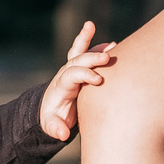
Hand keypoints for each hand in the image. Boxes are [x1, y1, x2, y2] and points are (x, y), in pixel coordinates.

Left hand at [37, 23, 114, 140]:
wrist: (51, 109)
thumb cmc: (54, 119)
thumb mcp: (52, 126)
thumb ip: (56, 129)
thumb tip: (62, 134)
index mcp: (61, 86)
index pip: (71, 75)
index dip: (84, 75)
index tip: (97, 80)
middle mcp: (66, 73)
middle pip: (77, 60)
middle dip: (91, 57)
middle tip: (107, 57)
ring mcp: (72, 68)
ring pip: (78, 50)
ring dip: (87, 39)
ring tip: (95, 29)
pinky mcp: (79, 67)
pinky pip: (86, 52)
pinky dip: (97, 46)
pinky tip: (112, 44)